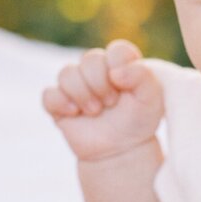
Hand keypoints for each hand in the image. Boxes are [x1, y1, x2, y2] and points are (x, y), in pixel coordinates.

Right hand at [41, 39, 163, 161]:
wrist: (121, 150)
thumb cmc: (138, 121)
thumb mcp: (151, 99)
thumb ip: (142, 76)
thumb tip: (115, 72)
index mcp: (120, 64)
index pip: (117, 50)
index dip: (120, 68)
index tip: (124, 88)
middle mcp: (96, 70)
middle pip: (89, 59)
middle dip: (100, 84)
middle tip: (111, 104)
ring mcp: (76, 86)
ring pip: (66, 73)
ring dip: (82, 94)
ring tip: (95, 112)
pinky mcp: (59, 104)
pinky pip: (48, 95)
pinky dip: (60, 103)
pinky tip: (74, 113)